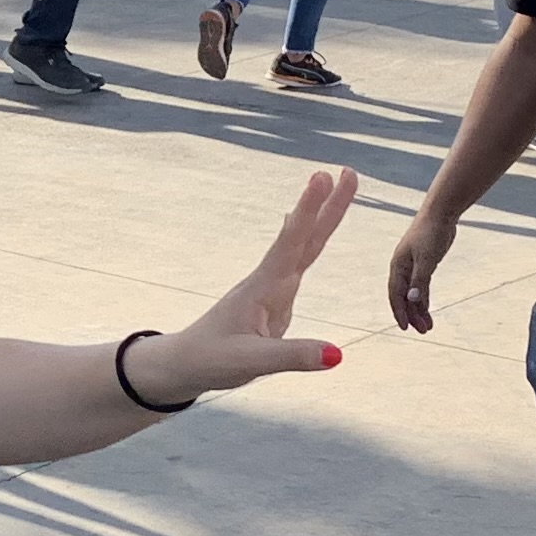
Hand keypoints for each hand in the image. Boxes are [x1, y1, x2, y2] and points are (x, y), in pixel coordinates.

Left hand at [127, 169, 359, 402]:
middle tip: (348, 172)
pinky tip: (310, 231)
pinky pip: (298, 264)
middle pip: (304, 237)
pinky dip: (309, 242)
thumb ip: (294, 356)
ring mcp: (273, 290)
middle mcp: (270, 282)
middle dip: (327, 205)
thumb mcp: (252, 363)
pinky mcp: (276, 302)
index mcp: (264, 288)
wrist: (186, 364)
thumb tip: (337, 355)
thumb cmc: (212, 360)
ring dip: (323, 219)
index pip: (291, 242)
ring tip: (339, 187)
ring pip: (304, 248)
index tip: (323, 177)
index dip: (309, 210)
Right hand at [386, 205, 460, 333]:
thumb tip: (412, 300)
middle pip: (404, 297)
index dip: (399, 312)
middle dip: (412, 315)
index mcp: (398, 266)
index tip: (405, 328)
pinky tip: (428, 309)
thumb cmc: (431, 233)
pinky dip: (424, 298)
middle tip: (423, 331)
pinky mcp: (424, 264)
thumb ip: (419, 280)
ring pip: (413, 294)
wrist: (440, 213)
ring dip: (419, 310)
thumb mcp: (426, 259)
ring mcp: (413, 267)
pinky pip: (421, 287)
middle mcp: (402, 268)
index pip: (395, 294)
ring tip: (428, 327)